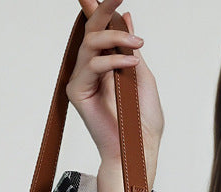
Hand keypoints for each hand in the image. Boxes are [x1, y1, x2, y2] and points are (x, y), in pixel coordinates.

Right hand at [69, 0, 163, 178]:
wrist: (139, 148)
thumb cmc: (143, 120)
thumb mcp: (142, 74)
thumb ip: (130, 47)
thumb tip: (125, 16)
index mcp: (108, 64)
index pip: (100, 30)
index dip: (98, 8)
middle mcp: (92, 70)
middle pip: (92, 30)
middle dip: (103, 9)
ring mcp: (83, 80)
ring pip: (90, 44)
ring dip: (115, 38)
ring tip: (138, 44)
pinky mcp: (77, 92)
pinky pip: (92, 66)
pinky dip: (113, 61)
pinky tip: (130, 64)